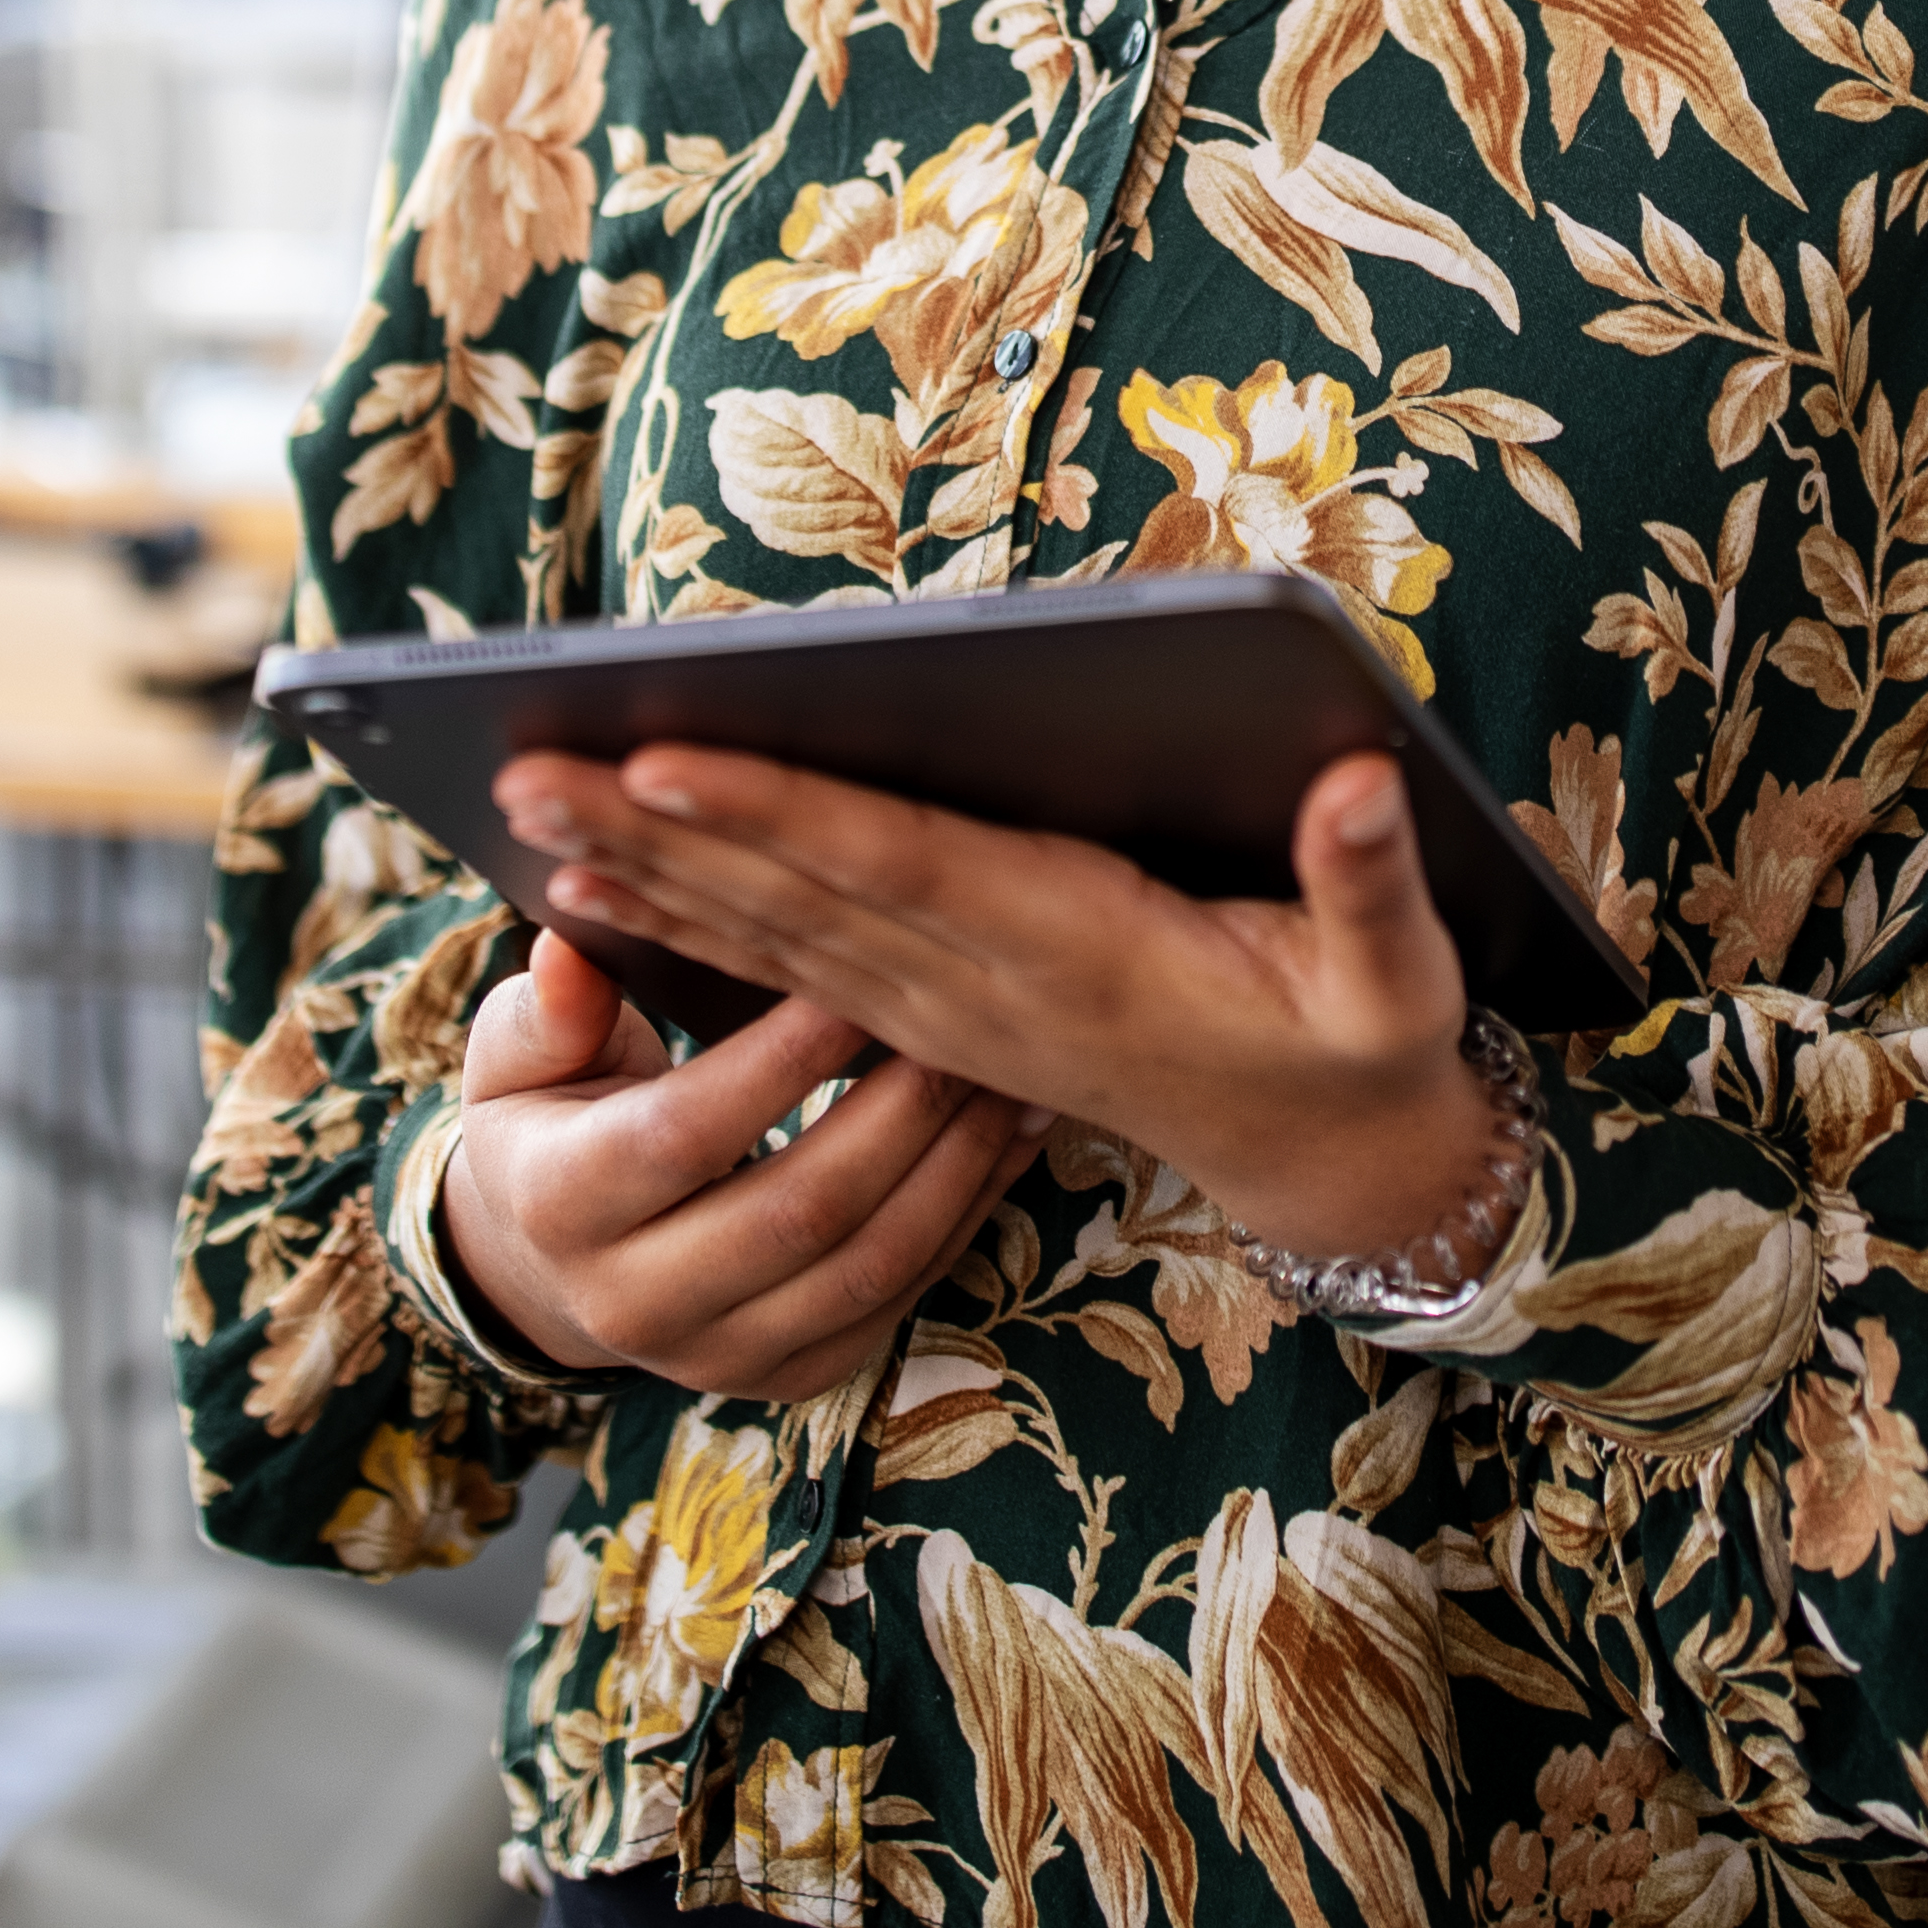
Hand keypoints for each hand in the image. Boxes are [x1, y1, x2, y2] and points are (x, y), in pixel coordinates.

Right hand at [431, 923, 1041, 1398]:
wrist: (548, 1263)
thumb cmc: (545, 1122)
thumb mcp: (517, 1056)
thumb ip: (550, 1007)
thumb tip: (568, 949)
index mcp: (561, 1206)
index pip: (687, 1131)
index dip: (783, 1057)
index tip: (858, 974)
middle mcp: (633, 1303)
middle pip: (799, 1209)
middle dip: (900, 1108)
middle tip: (963, 1017)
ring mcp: (718, 1356)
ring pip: (866, 1264)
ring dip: (954, 1165)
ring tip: (1006, 1074)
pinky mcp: (788, 1376)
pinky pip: (897, 1298)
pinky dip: (965, 1215)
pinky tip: (1008, 1138)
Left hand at [501, 743, 1504, 1279]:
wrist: (1328, 1164)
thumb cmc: (1362, 1048)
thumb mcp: (1398, 983)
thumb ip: (1374, 883)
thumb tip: (1367, 781)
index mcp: (1077, 954)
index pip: (902, 870)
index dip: (783, 819)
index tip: (667, 763)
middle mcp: (988, 988)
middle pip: (800, 901)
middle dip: (659, 836)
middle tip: (529, 767)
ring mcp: (951, 1015)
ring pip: (775, 938)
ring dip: (650, 878)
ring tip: (530, 815)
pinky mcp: (939, 1022)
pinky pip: (792, 970)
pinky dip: (694, 927)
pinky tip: (606, 890)